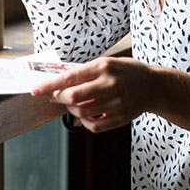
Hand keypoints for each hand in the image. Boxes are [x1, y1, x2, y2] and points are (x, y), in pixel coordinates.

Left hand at [31, 58, 161, 133]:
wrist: (154, 86)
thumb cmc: (126, 72)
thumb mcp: (108, 63)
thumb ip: (85, 72)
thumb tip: (58, 83)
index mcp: (104, 66)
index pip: (70, 77)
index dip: (49, 85)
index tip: (35, 90)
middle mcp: (110, 84)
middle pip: (73, 97)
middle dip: (59, 98)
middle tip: (57, 96)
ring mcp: (116, 102)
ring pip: (81, 112)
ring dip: (72, 109)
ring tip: (75, 103)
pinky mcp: (120, 117)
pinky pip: (94, 125)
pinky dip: (85, 122)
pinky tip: (87, 114)